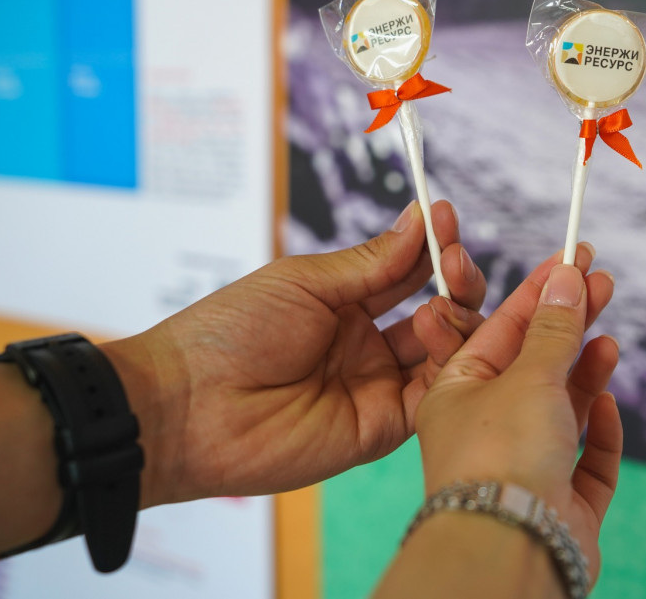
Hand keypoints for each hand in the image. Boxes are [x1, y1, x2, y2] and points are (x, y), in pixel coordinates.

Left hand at [102, 200, 485, 506]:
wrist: (188, 405)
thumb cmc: (230, 334)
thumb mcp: (305, 282)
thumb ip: (372, 261)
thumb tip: (420, 218)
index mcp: (346, 307)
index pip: (408, 273)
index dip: (433, 247)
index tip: (444, 218)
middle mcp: (368, 347)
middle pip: (438, 312)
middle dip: (457, 280)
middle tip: (454, 259)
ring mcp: (377, 387)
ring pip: (445, 352)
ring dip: (457, 316)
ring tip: (443, 294)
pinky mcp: (382, 427)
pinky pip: (432, 394)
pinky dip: (450, 360)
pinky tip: (437, 326)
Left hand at [412, 256, 621, 585]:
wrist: (510, 550)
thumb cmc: (499, 458)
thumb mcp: (528, 376)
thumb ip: (554, 329)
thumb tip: (567, 278)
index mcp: (457, 393)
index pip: (501, 328)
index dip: (538, 290)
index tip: (574, 258)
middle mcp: (486, 430)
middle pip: (534, 365)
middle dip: (568, 323)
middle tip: (603, 282)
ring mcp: (524, 469)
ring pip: (560, 409)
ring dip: (584, 372)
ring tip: (608, 343)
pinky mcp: (559, 504)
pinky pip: (583, 460)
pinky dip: (596, 432)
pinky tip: (605, 404)